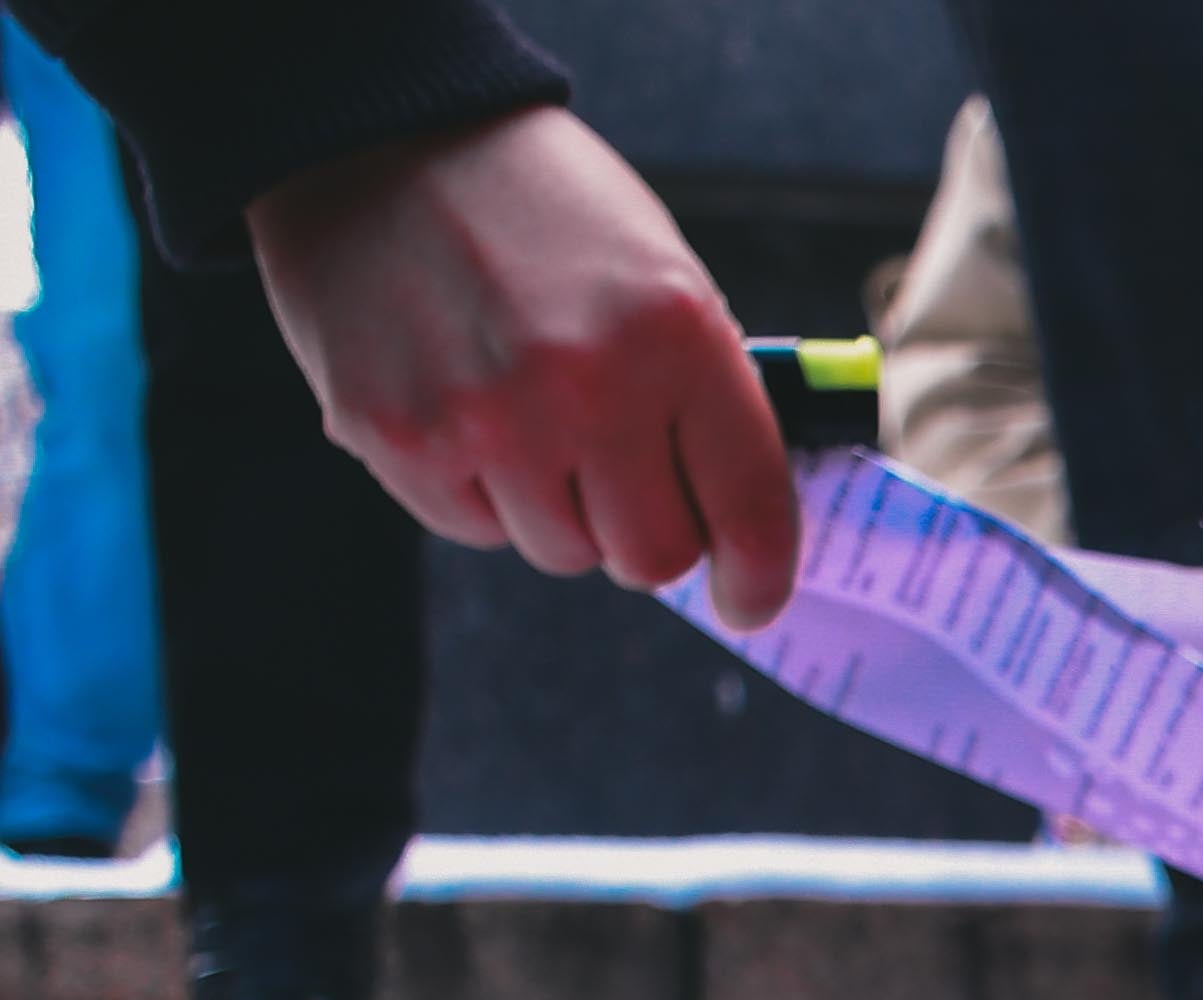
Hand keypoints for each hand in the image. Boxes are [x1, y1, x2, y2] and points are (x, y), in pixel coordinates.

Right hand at [245, 106, 799, 630]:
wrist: (381, 137)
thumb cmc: (542, 212)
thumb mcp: (663, 276)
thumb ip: (706, 397)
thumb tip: (739, 522)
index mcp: (677, 337)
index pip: (749, 509)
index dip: (759, 576)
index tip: (747, 595)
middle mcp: (587, 387)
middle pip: (652, 558)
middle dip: (647, 533)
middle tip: (622, 478)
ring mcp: (487, 419)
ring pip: (563, 552)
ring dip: (560, 510)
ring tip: (530, 414)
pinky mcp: (398, 436)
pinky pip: (474, 528)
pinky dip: (481, 492)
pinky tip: (466, 408)